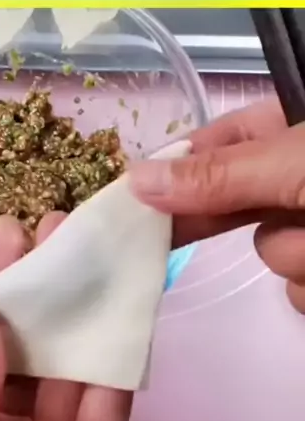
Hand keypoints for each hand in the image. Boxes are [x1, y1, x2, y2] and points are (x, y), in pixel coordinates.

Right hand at [130, 96, 304, 312]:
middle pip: (231, 204)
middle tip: (158, 242)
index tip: (132, 200)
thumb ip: (219, 175)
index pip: (215, 141)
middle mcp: (294, 176)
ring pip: (270, 253)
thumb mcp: (293, 164)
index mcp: (285, 130)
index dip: (174, 169)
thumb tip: (135, 179)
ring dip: (290, 255)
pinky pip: (295, 291)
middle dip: (222, 223)